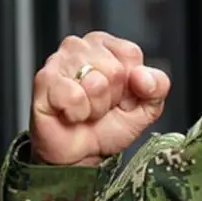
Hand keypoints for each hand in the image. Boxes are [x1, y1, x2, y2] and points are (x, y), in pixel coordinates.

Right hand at [29, 31, 170, 165]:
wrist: (81, 155)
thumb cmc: (109, 125)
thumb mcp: (146, 107)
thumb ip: (157, 86)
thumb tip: (143, 76)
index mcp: (107, 45)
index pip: (131, 54)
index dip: (131, 83)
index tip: (120, 96)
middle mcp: (81, 46)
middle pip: (115, 69)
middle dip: (113, 97)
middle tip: (101, 106)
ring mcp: (59, 61)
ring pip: (96, 82)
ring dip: (95, 107)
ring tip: (86, 110)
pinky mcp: (43, 81)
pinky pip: (74, 97)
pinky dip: (78, 113)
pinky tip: (71, 114)